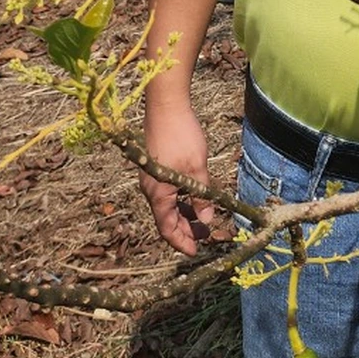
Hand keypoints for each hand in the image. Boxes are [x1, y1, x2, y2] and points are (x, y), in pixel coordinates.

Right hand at [140, 106, 214, 254]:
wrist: (166, 106)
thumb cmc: (181, 137)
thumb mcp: (197, 169)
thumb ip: (202, 196)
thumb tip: (207, 218)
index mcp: (158, 194)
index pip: (167, 229)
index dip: (182, 242)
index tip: (196, 251)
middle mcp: (150, 189)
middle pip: (166, 219)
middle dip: (186, 229)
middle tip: (206, 235)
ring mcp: (152, 178)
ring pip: (168, 205)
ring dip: (185, 214)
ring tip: (204, 217)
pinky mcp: (156, 167)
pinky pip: (168, 192)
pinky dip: (181, 199)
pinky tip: (195, 196)